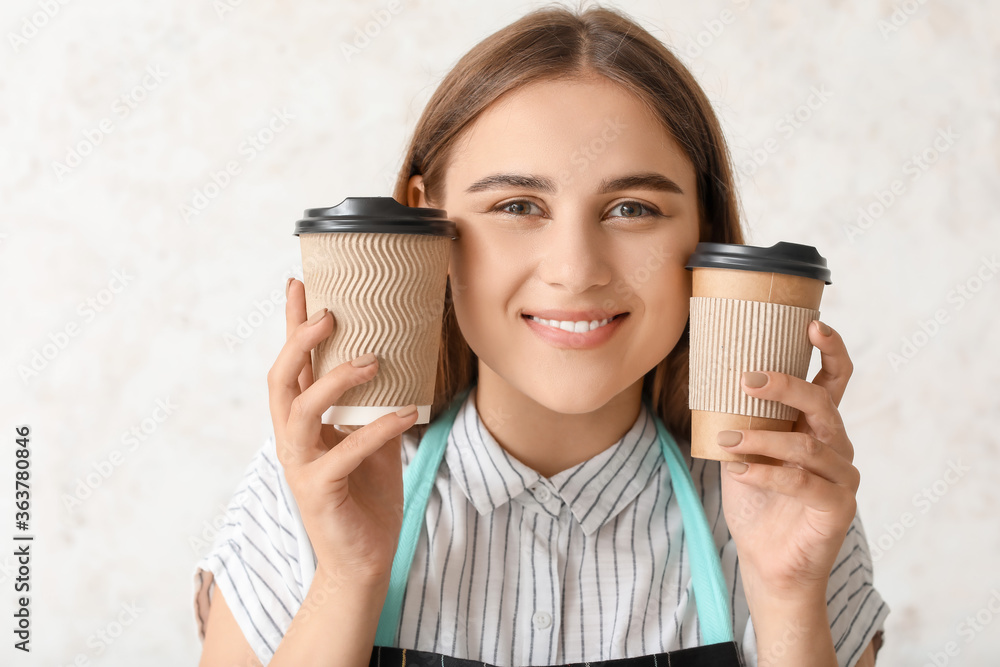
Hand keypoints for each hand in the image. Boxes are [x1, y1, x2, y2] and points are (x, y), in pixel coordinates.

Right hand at [267, 278, 418, 582]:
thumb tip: (397, 363)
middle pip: (280, 379)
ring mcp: (300, 465)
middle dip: (300, 341)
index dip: (291, 324)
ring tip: (372, 360)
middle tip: (331, 313)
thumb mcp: (372, 442)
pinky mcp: (319, 491)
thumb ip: (372, 407)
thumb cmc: (367, 497)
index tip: (299, 282)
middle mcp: (292, 439)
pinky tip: (406, 412)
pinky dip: (376, 429)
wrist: (364, 559)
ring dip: (335, 380)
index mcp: (303, 423)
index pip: (292, 365)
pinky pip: (344, 452)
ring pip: (300, 410)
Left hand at [717, 320, 860, 601]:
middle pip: (822, 403)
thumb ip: (737, 418)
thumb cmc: (755, 500)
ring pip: (807, 445)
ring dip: (761, 438)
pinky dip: (765, 474)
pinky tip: (738, 471)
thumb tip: (704, 380)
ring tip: (727, 439)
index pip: (835, 380)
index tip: (812, 324)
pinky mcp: (837, 507)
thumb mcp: (742, 450)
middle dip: (785, 386)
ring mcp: (842, 477)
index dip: (831, 350)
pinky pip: (802, 482)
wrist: (768, 561)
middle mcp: (837, 446)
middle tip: (746, 379)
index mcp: (818, 426)